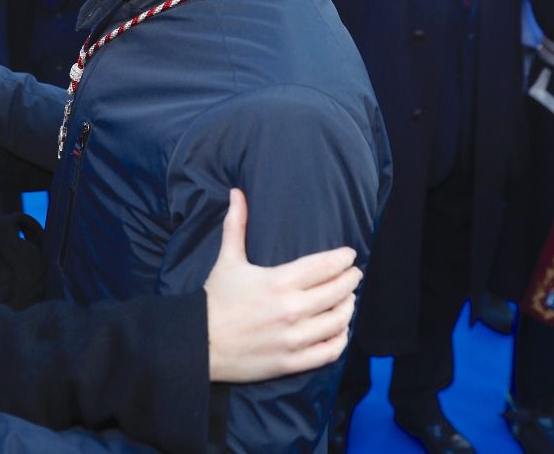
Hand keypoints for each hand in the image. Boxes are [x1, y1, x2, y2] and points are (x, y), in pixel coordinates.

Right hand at [204, 189, 361, 382]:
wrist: (199, 343)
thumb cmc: (216, 299)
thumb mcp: (227, 260)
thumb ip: (236, 225)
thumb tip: (236, 192)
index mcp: (279, 281)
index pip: (326, 266)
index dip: (343, 259)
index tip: (349, 255)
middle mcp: (291, 309)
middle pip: (338, 292)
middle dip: (351, 280)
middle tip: (353, 275)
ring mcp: (293, 338)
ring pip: (339, 321)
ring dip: (348, 308)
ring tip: (348, 300)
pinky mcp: (292, 361)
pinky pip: (330, 351)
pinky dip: (341, 339)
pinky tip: (340, 330)